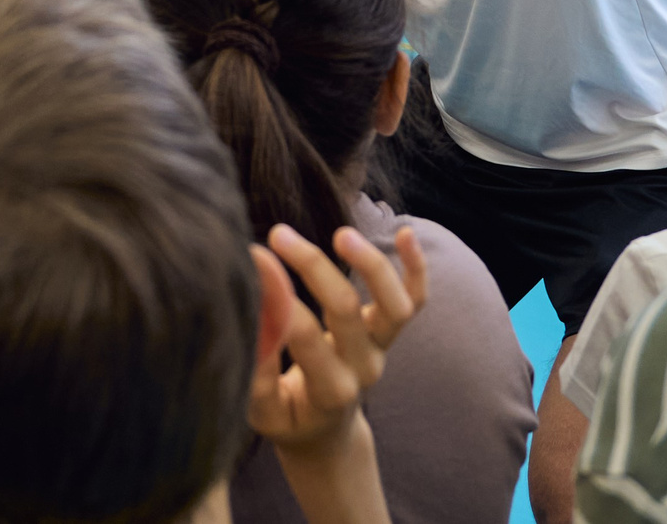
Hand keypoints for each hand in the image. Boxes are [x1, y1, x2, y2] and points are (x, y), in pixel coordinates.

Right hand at [249, 222, 426, 451]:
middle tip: (278, 234)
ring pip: (394, 306)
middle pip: (346, 311)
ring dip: (372, 266)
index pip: (304, 335)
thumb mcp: (263, 411)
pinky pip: (414, 300)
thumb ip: (257, 373)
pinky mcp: (388, 332)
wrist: (325, 433)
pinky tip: (405, 232)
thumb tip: (251, 318)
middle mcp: (362, 368)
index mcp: (328, 391)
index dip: (277, 295)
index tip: (251, 259)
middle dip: (312, 266)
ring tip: (342, 233)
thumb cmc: (287, 418)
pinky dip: (416, 267)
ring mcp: (381, 348)